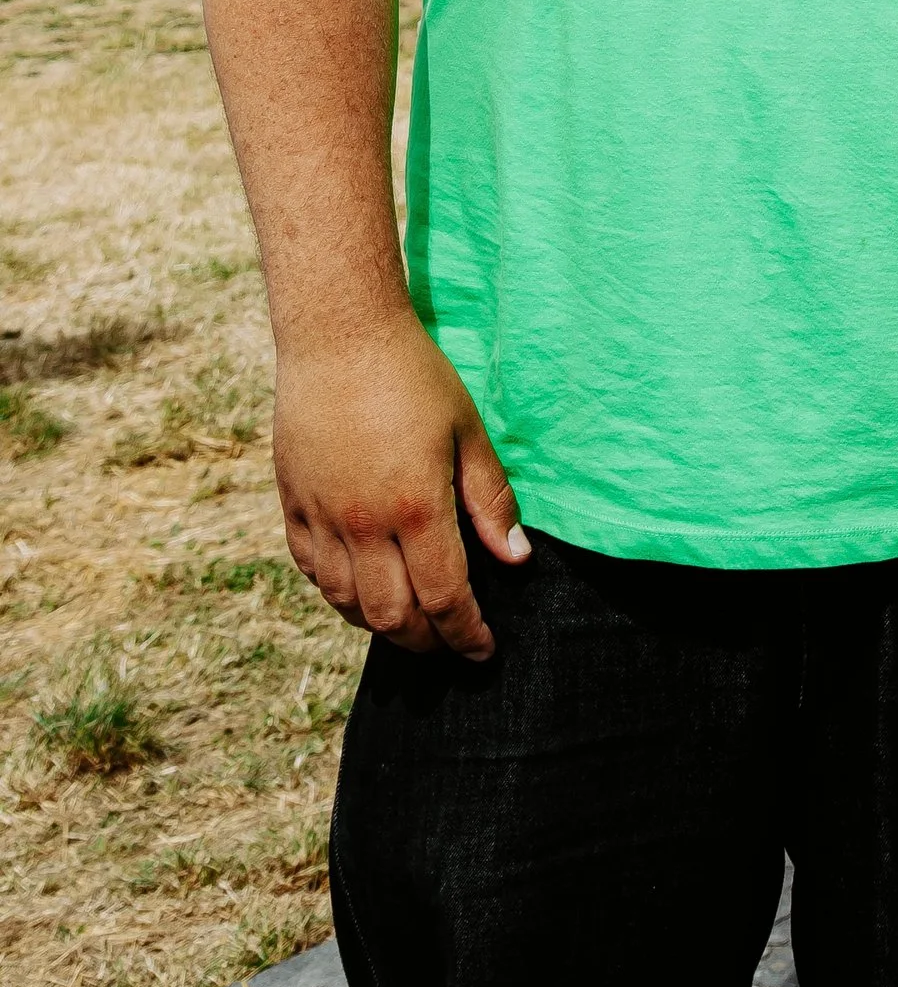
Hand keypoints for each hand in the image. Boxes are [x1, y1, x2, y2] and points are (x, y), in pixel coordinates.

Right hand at [272, 314, 527, 657]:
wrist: (339, 336)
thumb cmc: (415, 377)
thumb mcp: (468, 431)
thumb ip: (490, 500)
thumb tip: (515, 559)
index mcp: (416, 507)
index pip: (445, 599)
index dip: (467, 635)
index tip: (485, 650)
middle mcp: (364, 524)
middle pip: (393, 616)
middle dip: (426, 642)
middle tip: (450, 644)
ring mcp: (323, 517)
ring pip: (347, 604)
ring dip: (381, 626)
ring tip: (410, 624)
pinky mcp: (292, 505)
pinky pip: (312, 571)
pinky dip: (338, 594)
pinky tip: (360, 591)